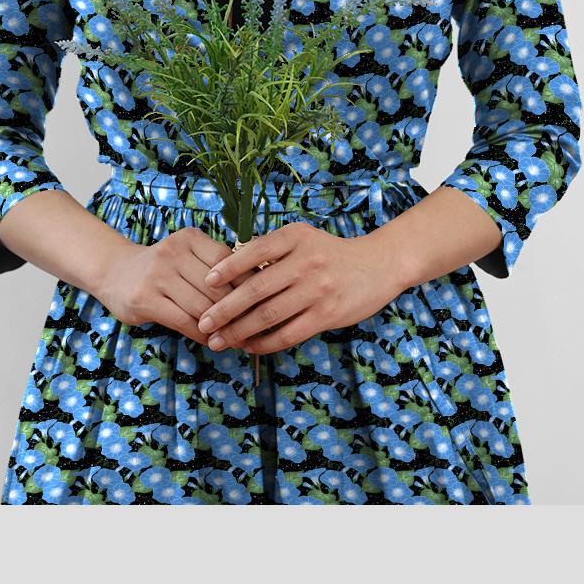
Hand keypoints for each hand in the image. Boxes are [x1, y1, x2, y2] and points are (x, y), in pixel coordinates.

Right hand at [95, 226, 250, 343]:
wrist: (116, 272)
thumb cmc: (164, 267)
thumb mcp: (188, 255)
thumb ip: (216, 267)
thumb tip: (259, 287)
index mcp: (190, 238)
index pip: (228, 261)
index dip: (247, 284)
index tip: (263, 301)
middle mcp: (173, 252)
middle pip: (217, 287)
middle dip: (239, 310)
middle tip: (255, 327)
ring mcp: (157, 275)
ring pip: (202, 306)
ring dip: (222, 326)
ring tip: (237, 337)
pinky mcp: (145, 299)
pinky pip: (184, 321)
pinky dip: (202, 334)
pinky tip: (212, 340)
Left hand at [196, 221, 411, 353]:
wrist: (379, 265)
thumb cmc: (331, 254)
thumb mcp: (303, 239)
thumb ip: (273, 252)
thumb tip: (228, 272)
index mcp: (295, 237)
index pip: (253, 252)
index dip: (227, 268)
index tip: (207, 283)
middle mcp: (305, 261)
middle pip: (255, 288)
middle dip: (225, 309)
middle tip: (204, 322)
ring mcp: (317, 289)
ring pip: (268, 315)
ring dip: (239, 331)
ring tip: (219, 340)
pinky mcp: (327, 314)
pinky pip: (288, 333)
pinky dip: (264, 343)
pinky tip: (250, 346)